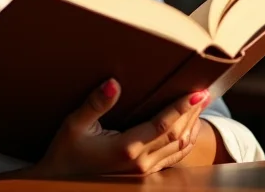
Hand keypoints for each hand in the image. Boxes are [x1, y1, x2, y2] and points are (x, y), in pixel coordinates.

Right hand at [30, 79, 209, 177]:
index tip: (197, 92)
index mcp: (126, 148)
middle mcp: (140, 163)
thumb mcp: (74, 125)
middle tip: (204, 92)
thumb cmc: (66, 152)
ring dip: (191, 126)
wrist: (60, 183)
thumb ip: (95, 103)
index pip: (163, 124)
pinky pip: (172, 158)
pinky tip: (187, 130)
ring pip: (178, 148)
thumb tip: (114, 83)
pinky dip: (185, 142)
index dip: (181, 107)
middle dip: (192, 112)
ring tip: (199, 107)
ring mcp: (143, 172)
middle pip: (176, 134)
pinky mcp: (143, 176)